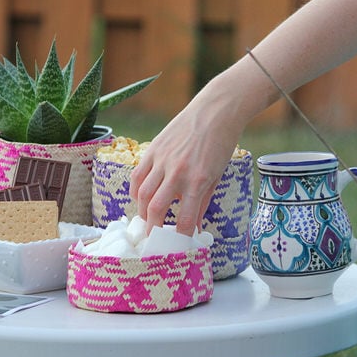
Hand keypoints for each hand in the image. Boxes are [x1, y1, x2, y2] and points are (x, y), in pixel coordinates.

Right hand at [129, 81, 245, 235]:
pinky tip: (140, 199)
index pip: (184, 219)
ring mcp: (162, 160)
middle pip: (157, 210)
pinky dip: (136, 191)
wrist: (215, 111)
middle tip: (154, 238)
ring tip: (147, 220)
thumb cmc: (221, 144)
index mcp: (198, 181)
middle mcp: (178, 172)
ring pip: (142, 194)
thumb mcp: (216, 176)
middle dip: (153, 229)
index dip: (180, 236)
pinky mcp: (153, 149)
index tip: (178, 244)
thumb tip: (194, 226)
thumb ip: (202, 202)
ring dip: (142, 212)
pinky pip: (137, 176)